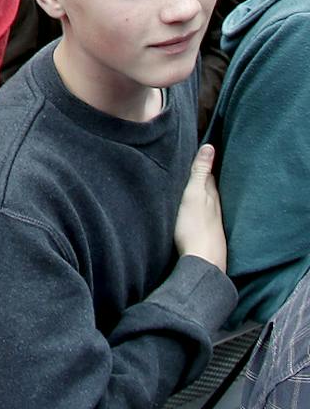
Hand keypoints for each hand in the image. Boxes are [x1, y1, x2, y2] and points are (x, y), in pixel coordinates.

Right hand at [175, 143, 226, 268]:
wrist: (203, 262)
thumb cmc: (195, 226)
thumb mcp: (194, 194)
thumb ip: (200, 172)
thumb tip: (210, 147)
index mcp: (211, 196)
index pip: (209, 174)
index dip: (204, 163)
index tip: (201, 152)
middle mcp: (215, 208)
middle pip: (210, 189)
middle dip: (204, 178)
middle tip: (196, 165)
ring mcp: (212, 223)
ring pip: (207, 203)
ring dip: (202, 195)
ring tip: (194, 186)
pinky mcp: (206, 235)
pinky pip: (204, 216)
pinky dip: (200, 209)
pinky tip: (195, 212)